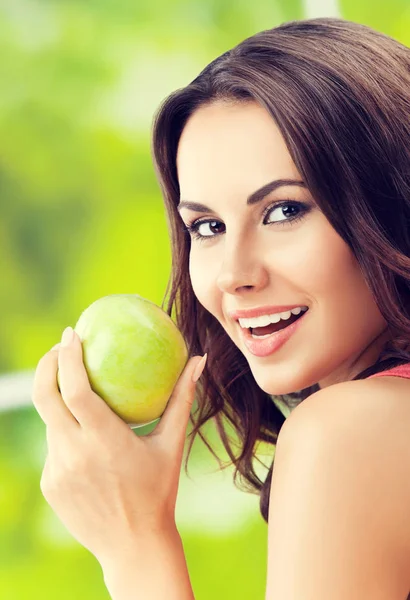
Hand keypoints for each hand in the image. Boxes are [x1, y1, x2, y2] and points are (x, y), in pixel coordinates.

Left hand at [31, 327, 205, 566]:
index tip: (71, 333)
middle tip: (61, 348)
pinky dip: (66, 432)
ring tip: (77, 388)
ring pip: (50, 422)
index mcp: (104, 441)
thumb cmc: (159, 492)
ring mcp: (58, 471)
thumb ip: (182, 398)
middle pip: (44, 397)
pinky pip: (54, 447)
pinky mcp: (50, 484)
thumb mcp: (172, 444)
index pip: (74, 389)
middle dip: (47, 365)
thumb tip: (199, 360)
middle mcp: (74, 454)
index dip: (68, 358)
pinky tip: (86, 437)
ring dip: (60, 400)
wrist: (133, 546)